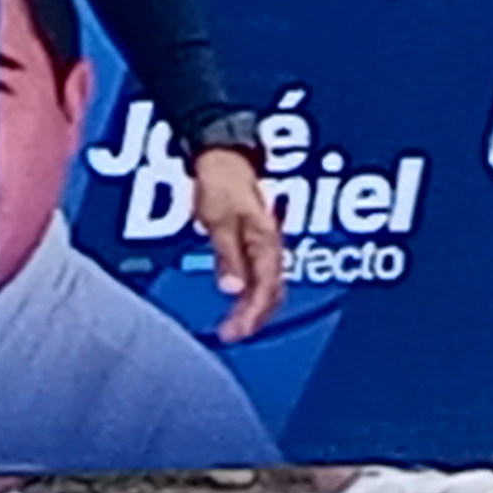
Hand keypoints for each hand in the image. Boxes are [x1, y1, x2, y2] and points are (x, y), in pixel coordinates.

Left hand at [195, 146, 285, 342]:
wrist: (225, 157)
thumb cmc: (223, 183)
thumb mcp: (220, 220)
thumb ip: (229, 256)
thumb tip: (234, 290)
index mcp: (268, 242)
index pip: (266, 288)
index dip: (252, 314)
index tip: (235, 333)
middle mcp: (272, 246)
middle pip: (271, 291)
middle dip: (254, 318)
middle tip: (231, 336)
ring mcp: (266, 245)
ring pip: (267, 285)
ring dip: (253, 308)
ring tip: (234, 327)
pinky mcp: (256, 242)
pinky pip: (261, 274)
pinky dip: (251, 293)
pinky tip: (240, 302)